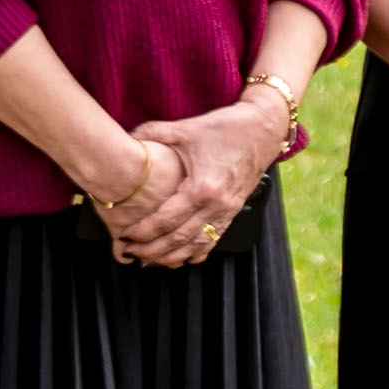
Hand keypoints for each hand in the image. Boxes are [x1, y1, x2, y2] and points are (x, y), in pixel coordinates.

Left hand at [114, 92, 293, 264]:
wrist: (264, 128)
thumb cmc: (228, 127)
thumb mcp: (186, 129)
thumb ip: (152, 133)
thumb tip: (127, 136)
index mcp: (202, 187)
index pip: (166, 220)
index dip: (142, 231)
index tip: (124, 236)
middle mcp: (217, 204)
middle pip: (179, 239)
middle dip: (152, 250)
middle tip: (130, 253)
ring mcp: (228, 210)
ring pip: (198, 245)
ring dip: (173, 256)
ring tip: (151, 261)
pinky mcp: (234, 210)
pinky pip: (214, 239)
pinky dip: (197, 251)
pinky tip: (183, 257)